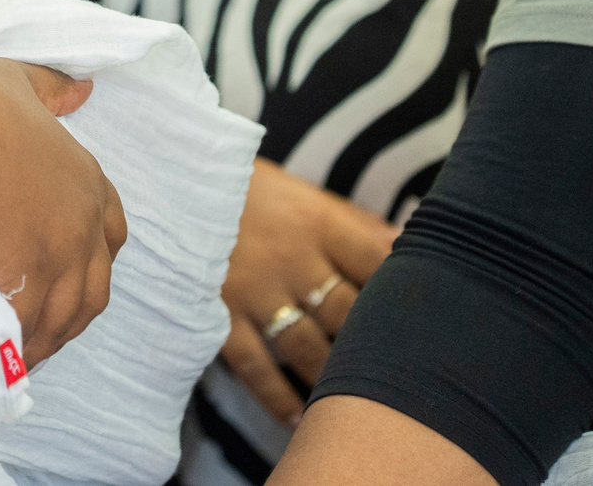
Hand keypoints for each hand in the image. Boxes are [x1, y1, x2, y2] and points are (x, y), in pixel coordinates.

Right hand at [0, 57, 120, 365]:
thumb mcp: (20, 80)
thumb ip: (54, 88)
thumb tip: (86, 87)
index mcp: (86, 177)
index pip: (112, 235)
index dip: (92, 260)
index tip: (65, 276)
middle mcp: (84, 219)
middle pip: (95, 288)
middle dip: (73, 313)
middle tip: (42, 327)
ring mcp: (60, 251)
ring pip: (66, 316)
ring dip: (47, 340)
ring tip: (20, 354)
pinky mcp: (28, 275)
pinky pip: (29, 327)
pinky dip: (18, 348)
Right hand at [214, 159, 398, 428]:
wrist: (168, 176)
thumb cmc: (245, 188)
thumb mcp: (302, 193)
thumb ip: (354, 222)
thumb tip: (408, 242)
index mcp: (317, 222)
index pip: (378, 262)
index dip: (405, 291)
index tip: (425, 316)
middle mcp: (292, 259)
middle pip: (350, 313)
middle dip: (374, 343)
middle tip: (396, 369)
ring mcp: (255, 289)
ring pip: (309, 348)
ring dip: (333, 377)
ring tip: (354, 400)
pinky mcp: (219, 310)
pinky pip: (255, 366)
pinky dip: (278, 397)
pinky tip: (300, 416)